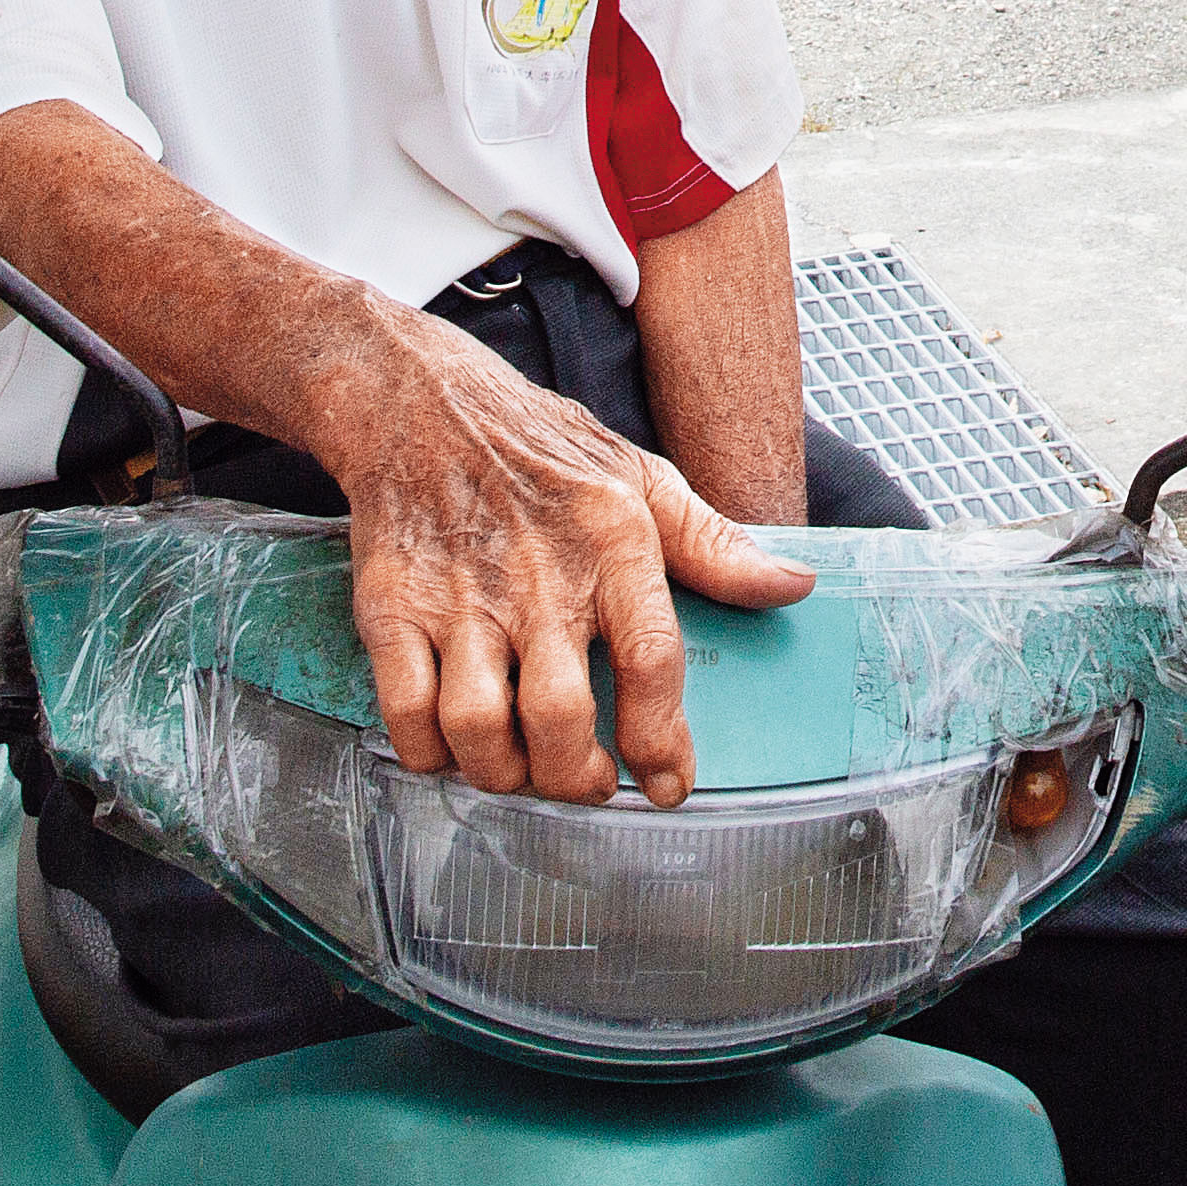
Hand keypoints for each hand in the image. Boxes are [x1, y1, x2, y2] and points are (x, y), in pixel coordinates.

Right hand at [322, 318, 815, 803]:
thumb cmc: (542, 449)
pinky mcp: (391, 608)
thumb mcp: (642, 477)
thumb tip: (795, 588)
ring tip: (526, 768)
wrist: (421, 402)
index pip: (652, 659)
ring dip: (505, 773)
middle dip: (578, 779)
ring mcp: (459, 595)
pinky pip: (408, 714)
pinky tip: (456, 746)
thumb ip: (715, 545)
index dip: (664, 740)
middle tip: (589, 783)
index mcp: (613, 539)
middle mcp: (538, 574)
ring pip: (480, 729)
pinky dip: (431, 753)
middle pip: (560, 718)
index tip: (669, 784)